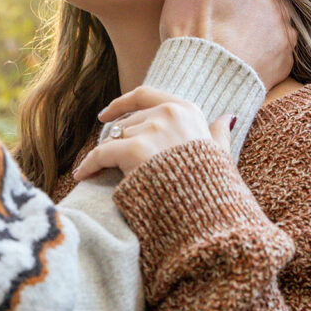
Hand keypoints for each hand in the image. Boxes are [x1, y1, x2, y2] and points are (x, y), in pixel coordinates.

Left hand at [73, 87, 232, 179]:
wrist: (210, 216)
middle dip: (118, 141)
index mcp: (188, 110)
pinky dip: (89, 165)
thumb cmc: (214, 189)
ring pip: (115, 139)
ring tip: (98, 171)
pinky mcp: (135, 149)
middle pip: (128, 122)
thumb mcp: (221, 156)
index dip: (122, 103)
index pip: (144, 95)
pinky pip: (101, 154)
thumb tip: (228, 117)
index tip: (105, 114)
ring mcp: (152, 129)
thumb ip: (218, 134)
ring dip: (106, 156)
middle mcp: (169, 113)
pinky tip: (82, 174)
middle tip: (110, 161)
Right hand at [160, 0, 295, 90]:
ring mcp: (284, 36)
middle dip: (243, 0)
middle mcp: (281, 5)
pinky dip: (258, 47)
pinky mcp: (282, 64)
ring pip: (270, 20)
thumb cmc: (193, 22)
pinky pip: (273, 48)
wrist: (198, 80)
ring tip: (223, 35)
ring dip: (252, 24)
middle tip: (214, 14)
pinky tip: (235, 51)